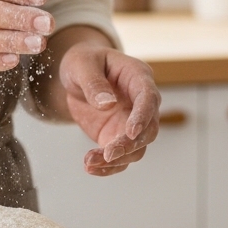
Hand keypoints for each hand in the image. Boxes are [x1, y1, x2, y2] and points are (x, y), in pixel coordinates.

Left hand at [53, 33, 160, 175]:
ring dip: (117, 160)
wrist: (77, 75)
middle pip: (148, 129)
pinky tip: (91, 166)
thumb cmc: (84, 61)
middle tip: (108, 154)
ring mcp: (131, 122)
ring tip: (89, 162)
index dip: (142, 116)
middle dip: (130, 145)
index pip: (149, 98)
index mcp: (138, 77)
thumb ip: (93, 83)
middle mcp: (141, 102)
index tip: (130, 132)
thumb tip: (106, 104)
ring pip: (136, 148)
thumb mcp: (82, 64)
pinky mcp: (118, 137)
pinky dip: (107, 166)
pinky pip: (120, 157)